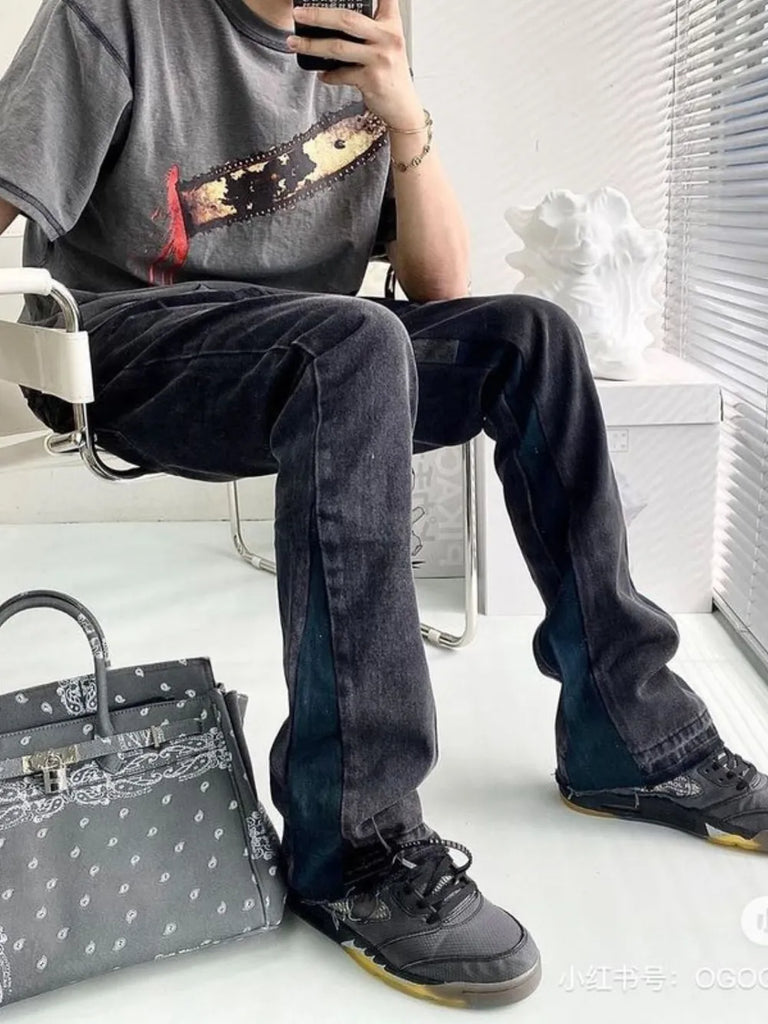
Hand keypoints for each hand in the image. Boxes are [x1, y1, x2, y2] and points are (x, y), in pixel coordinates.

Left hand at [288, 1, 422, 127]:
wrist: (403, 107)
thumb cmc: (391, 73)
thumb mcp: (388, 43)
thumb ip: (370, 28)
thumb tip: (332, 19)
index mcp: (391, 24)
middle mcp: (388, 38)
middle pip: (347, 19)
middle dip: (318, 15)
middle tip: (298, 14)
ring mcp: (380, 59)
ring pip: (338, 47)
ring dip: (312, 45)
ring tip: (294, 43)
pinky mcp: (371, 80)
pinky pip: (341, 74)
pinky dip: (328, 75)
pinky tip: (322, 74)